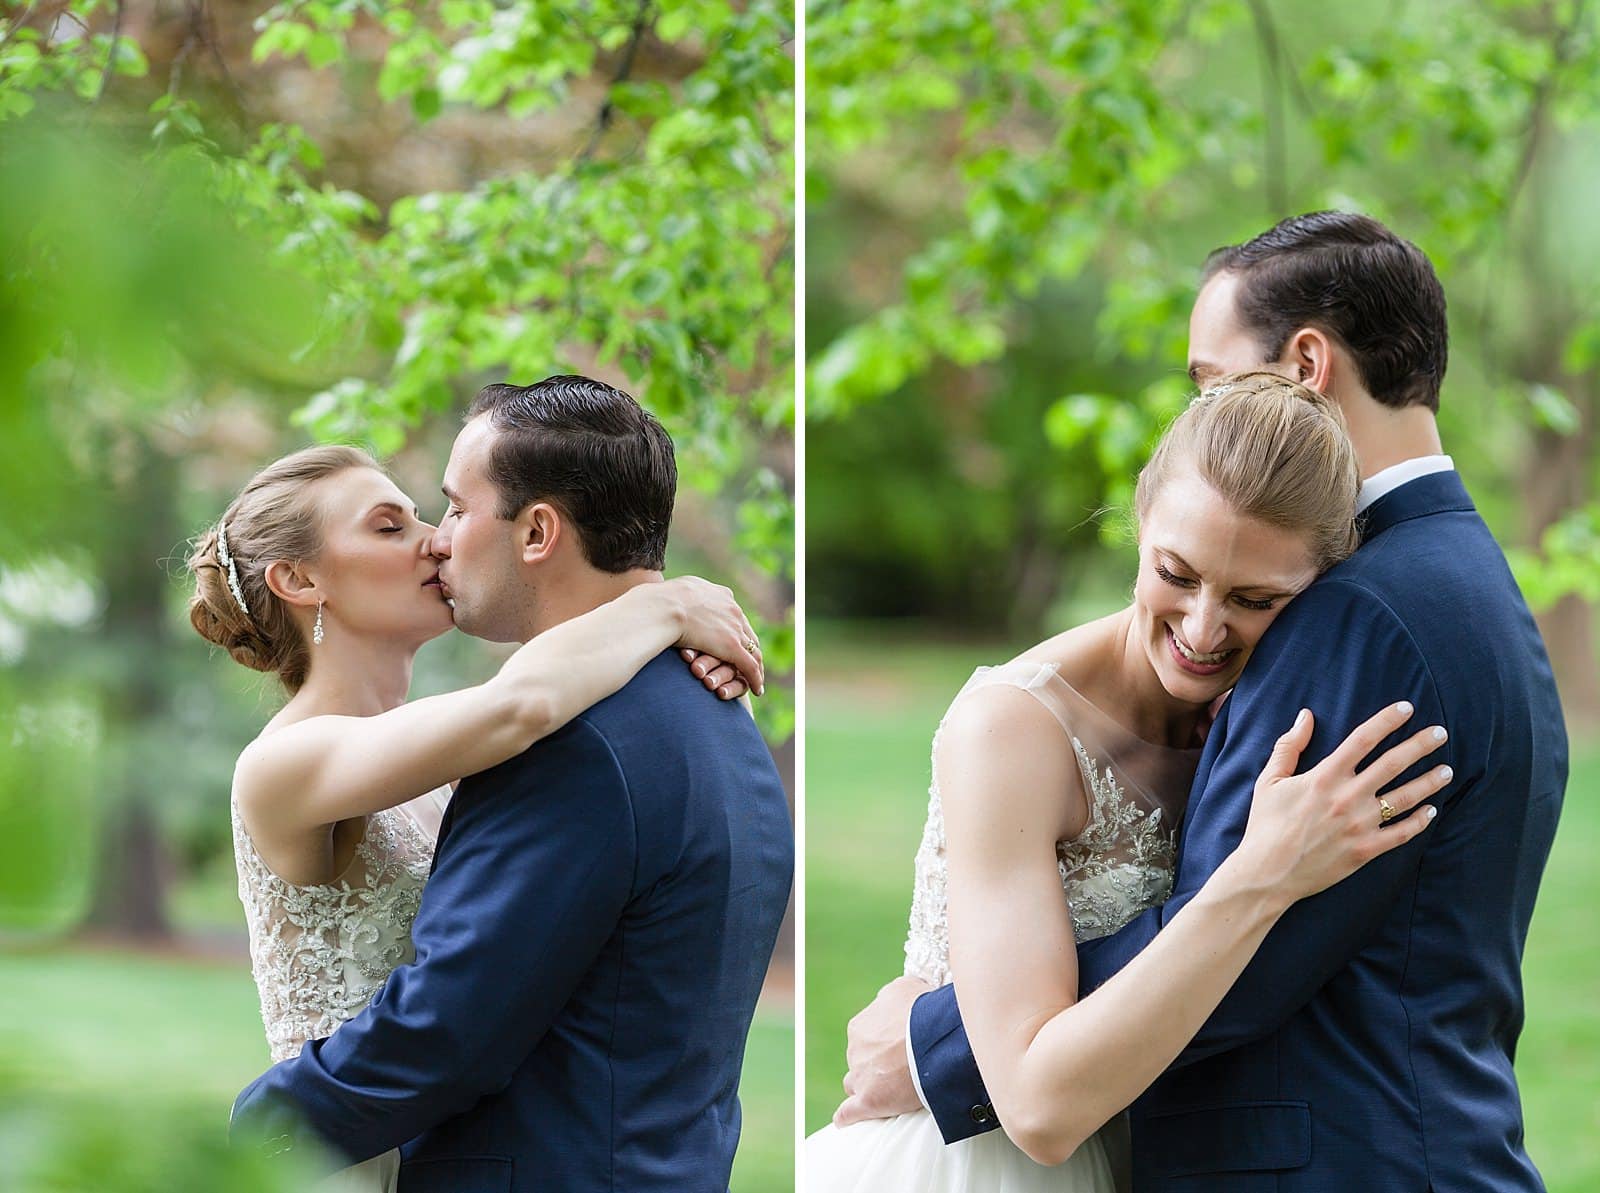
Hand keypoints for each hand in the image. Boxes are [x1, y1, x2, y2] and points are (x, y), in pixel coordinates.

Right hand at [662, 576, 763, 696]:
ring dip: (752, 667)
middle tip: (749, 663)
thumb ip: (675, 598)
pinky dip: (755, 678)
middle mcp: (731, 608)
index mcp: (718, 595)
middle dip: (748, 649)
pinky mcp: (732, 646)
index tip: (732, 640)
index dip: (734, 629)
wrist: (661, 607)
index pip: (734, 615)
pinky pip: (750, 666)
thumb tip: (661, 598)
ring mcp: (734, 627)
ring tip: (755, 679)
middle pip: (747, 632)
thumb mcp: (670, 593)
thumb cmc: (655, 603)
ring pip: (752, 651)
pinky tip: (757, 690)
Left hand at [833, 975, 931, 1126]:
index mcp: (860, 1026)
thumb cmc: (924, 1011)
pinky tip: (847, 1118)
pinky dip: (847, 1116)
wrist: (934, 1039)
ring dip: (866, 1087)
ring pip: (855, 1084)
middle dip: (875, 1065)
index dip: (882, 1045)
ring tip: (888, 1092)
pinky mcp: (868, 1101)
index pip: (864, 1039)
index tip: (899, 1048)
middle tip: (901, 1068)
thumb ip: (893, 995)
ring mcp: (860, 1076)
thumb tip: (895, 1000)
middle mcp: (855, 1050)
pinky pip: (848, 1113)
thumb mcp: (907, 987)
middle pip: (860, 1061)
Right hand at [1239, 702, 1448, 901]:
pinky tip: (1432, 811)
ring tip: (1446, 770)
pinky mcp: (1366, 850)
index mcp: (1324, 777)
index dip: (1386, 721)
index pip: (1363, 739)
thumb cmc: (1265, 825)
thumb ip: (1289, 746)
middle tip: (1440, 734)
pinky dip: (1419, 821)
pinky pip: (1401, 833)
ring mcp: (1360, 825)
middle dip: (1420, 746)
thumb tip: (1306, 716)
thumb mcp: (1269, 780)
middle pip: (1393, 763)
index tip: (1406, 709)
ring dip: (1429, 782)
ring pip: (1405, 798)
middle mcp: (1347, 797)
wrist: (1268, 873)